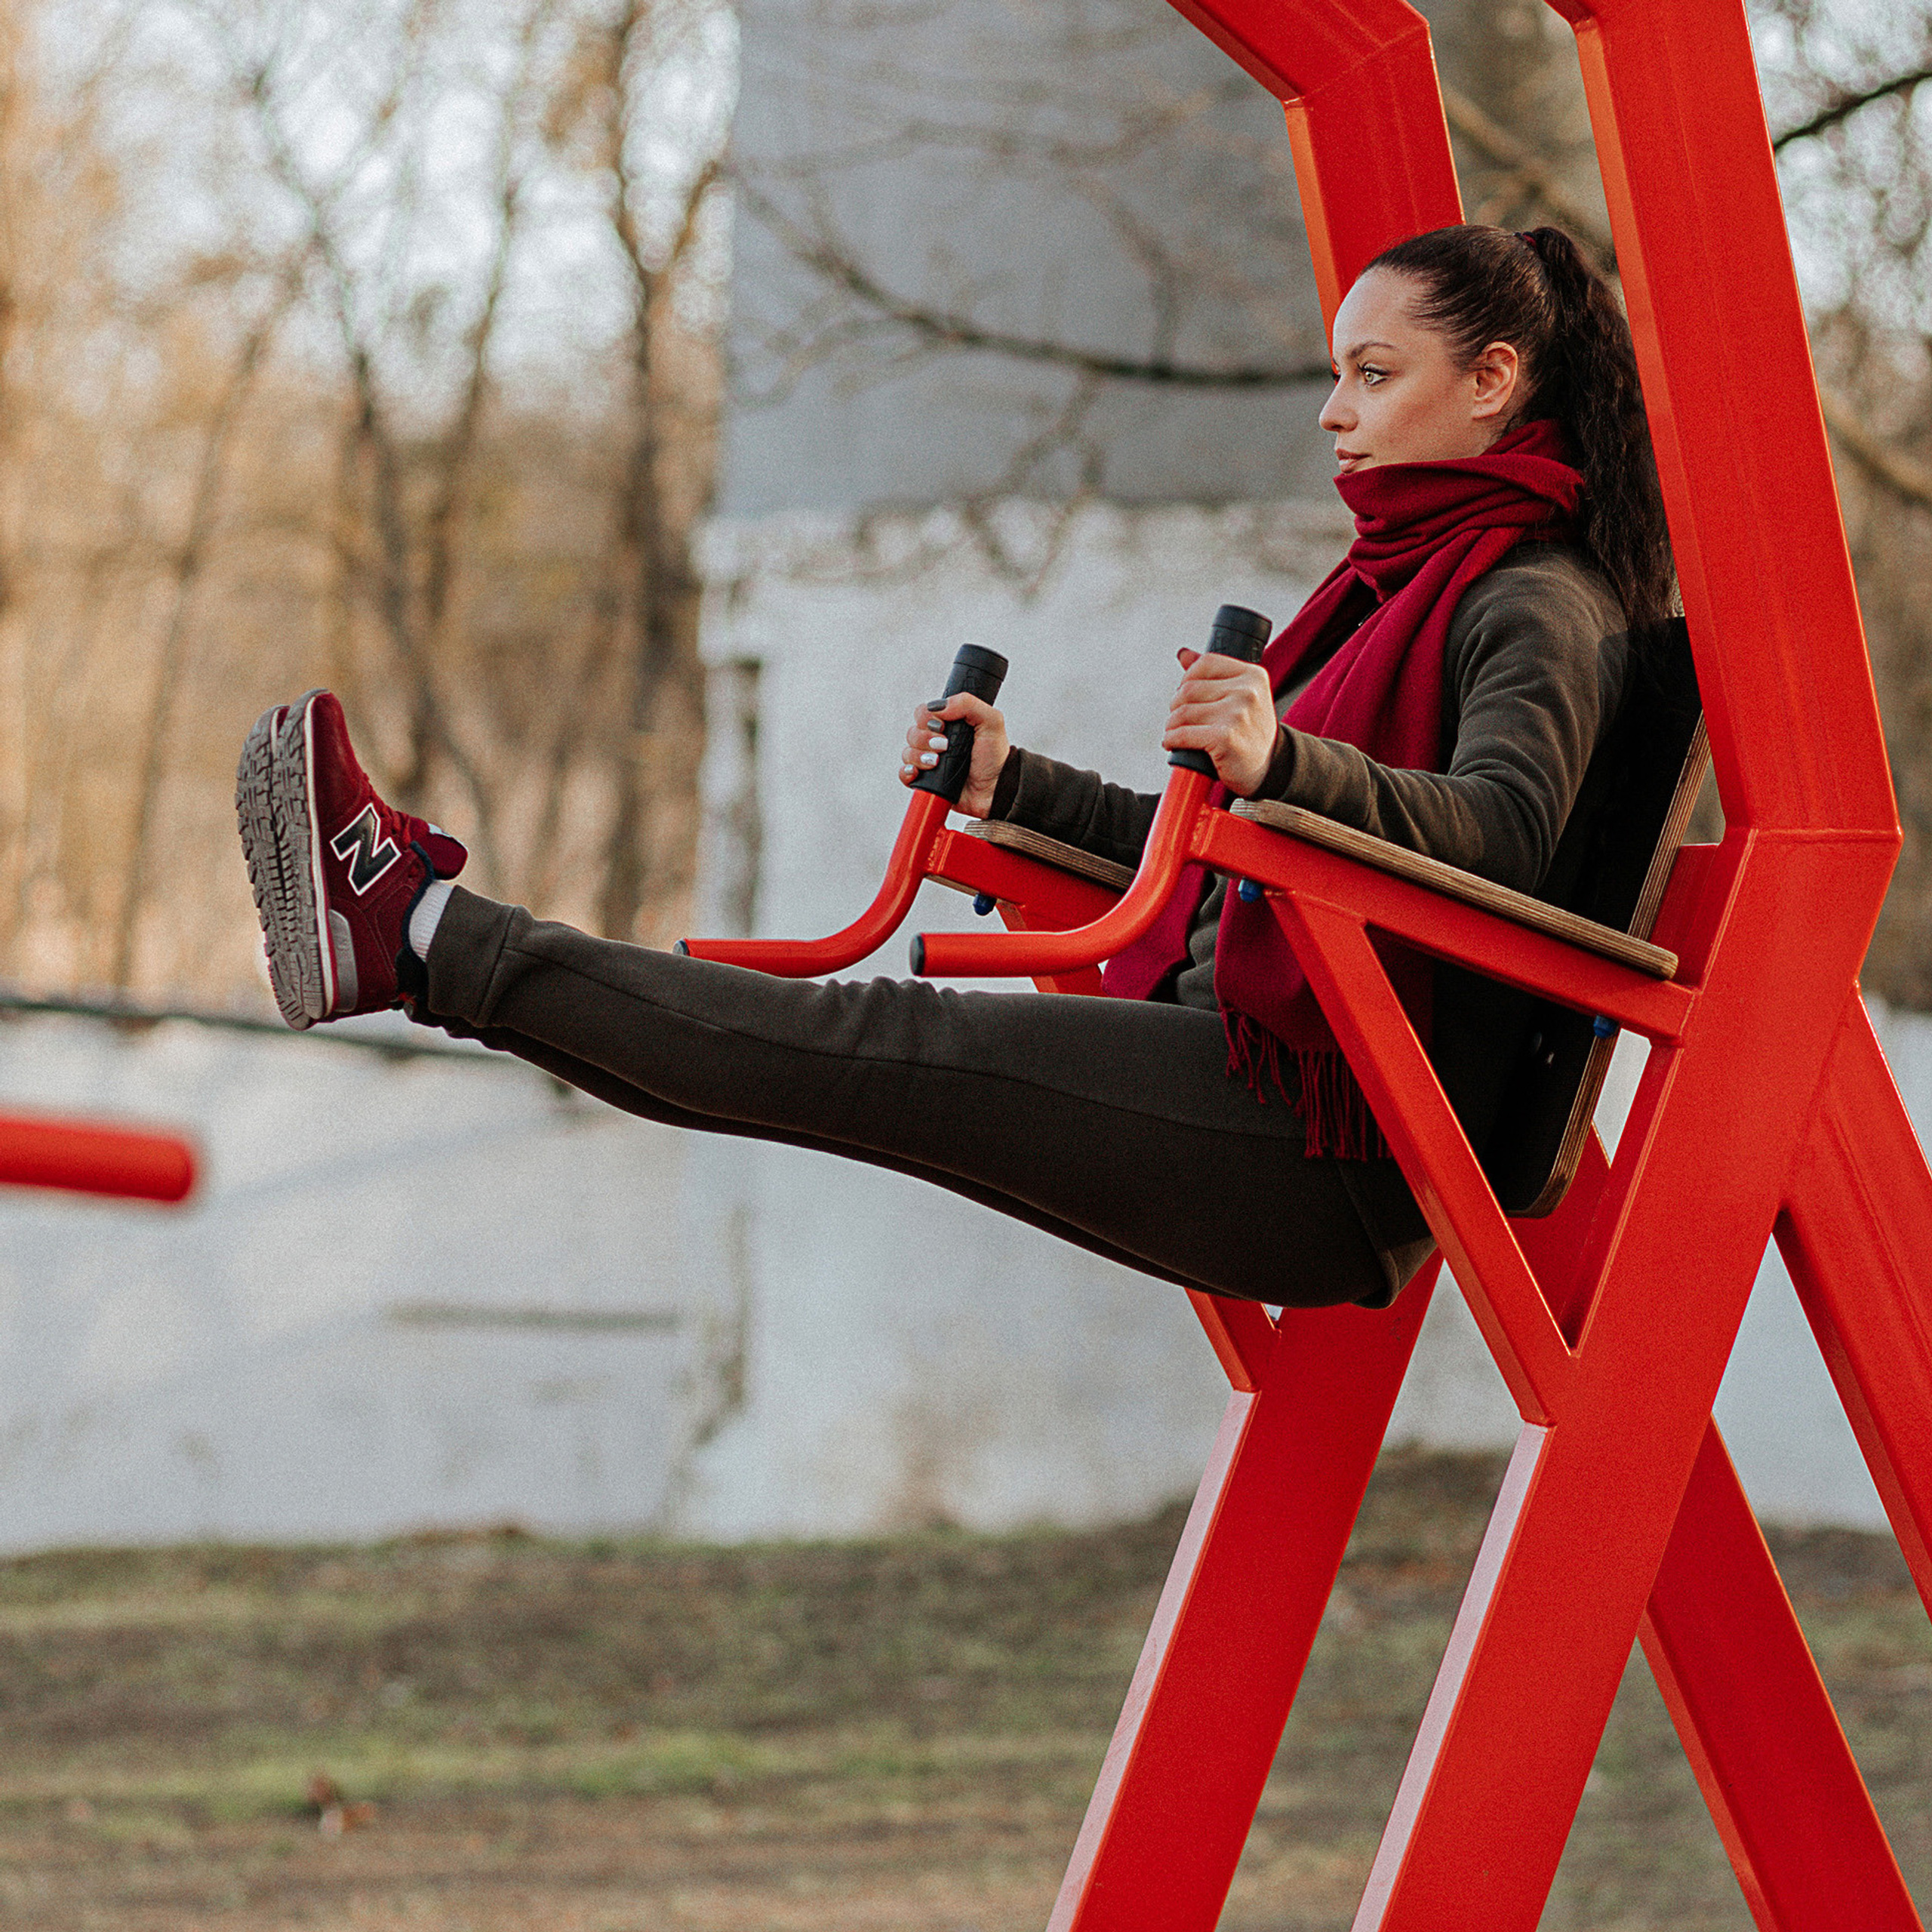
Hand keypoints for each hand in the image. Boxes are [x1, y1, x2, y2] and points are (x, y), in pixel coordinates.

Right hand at [899, 692, 1009, 818]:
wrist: (996, 791)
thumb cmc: (996, 759)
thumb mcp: (991, 722)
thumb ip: (967, 704)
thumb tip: (939, 707)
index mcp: (950, 725)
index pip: (924, 713)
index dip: (927, 718)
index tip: (942, 727)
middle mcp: (937, 742)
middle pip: (913, 732)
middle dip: (924, 739)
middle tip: (944, 746)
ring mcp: (930, 762)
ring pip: (908, 752)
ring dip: (919, 756)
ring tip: (937, 763)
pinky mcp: (926, 782)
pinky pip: (905, 774)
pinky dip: (907, 772)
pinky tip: (918, 772)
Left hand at [1161, 648, 1278, 796]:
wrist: (1269, 767)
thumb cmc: (1250, 731)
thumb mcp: (1241, 696)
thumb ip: (1214, 673)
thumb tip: (1183, 654)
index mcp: (1252, 675)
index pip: (1205, 663)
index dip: (1187, 679)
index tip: (1186, 697)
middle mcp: (1247, 692)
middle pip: (1189, 689)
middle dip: (1176, 706)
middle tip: (1179, 720)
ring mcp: (1237, 714)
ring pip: (1182, 712)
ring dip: (1171, 726)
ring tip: (1176, 733)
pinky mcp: (1225, 738)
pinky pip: (1183, 733)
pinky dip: (1172, 740)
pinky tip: (1173, 744)